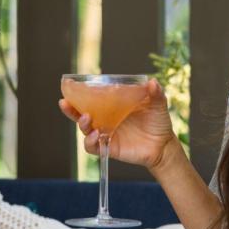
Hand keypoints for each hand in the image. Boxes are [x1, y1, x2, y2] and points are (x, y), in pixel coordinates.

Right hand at [58, 79, 178, 170]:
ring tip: (86, 118)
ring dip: (81, 124)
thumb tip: (151, 82)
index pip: (92, 99)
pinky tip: (96, 135)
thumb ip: (155, 93)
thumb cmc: (158, 122)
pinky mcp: (109, 147)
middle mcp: (105, 119)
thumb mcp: (158, 104)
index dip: (78, 94)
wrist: (164, 145)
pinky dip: (90, 142)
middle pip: (81, 114)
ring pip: (85, 130)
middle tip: (65, 103)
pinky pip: (93, 147)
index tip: (70, 87)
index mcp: (112, 105)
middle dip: (70, 109)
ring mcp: (106, 133)